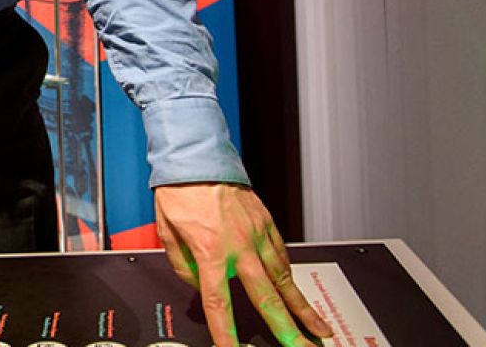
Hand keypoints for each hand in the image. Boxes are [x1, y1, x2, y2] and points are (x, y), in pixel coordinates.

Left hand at [154, 183, 333, 346]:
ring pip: (285, 279)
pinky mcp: (267, 224)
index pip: (219, 303)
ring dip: (303, 307)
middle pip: (268, 297)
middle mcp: (239, 246)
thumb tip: (199, 285)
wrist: (197, 156)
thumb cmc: (179, 190)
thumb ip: (183, 265)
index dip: (225, 332)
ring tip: (319, 329)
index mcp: (210, 251)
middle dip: (288, 328)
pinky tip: (296, 292)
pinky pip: (282, 257)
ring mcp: (257, 235)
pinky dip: (290, 277)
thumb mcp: (166, 231)